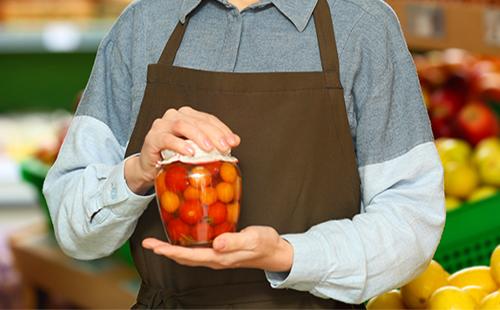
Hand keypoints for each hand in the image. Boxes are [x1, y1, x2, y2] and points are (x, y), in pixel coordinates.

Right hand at [125, 106, 239, 193]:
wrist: (151, 169)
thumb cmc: (174, 157)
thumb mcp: (198, 150)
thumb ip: (215, 143)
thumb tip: (235, 140)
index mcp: (187, 116)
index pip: (208, 118)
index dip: (222, 129)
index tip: (233, 141)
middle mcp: (174, 116)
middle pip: (197, 121)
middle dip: (214, 134)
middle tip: (224, 147)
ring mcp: (162, 125)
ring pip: (183, 125)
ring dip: (198, 137)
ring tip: (208, 149)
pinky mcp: (152, 138)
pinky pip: (167, 139)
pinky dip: (180, 145)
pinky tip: (190, 153)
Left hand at [142, 226, 292, 271]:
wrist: (276, 252)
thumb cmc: (266, 244)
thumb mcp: (253, 239)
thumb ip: (235, 241)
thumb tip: (216, 243)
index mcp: (220, 257)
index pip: (189, 257)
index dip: (170, 252)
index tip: (154, 247)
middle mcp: (216, 259)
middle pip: (184, 258)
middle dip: (165, 252)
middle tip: (148, 243)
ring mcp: (218, 256)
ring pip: (189, 256)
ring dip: (172, 250)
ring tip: (157, 243)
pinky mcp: (221, 251)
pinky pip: (197, 251)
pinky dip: (184, 246)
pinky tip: (181, 238)